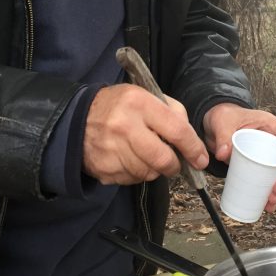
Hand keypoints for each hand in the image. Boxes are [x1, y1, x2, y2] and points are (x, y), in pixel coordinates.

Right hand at [83, 84, 208, 184]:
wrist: (75, 118)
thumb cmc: (117, 106)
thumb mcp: (144, 95)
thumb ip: (171, 111)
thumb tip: (191, 139)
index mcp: (138, 103)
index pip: (177, 131)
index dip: (193, 148)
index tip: (200, 159)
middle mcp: (124, 126)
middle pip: (163, 159)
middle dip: (175, 166)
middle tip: (175, 164)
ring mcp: (112, 149)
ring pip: (148, 173)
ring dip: (155, 170)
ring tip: (147, 157)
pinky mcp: (104, 168)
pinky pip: (132, 179)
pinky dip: (137, 174)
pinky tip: (130, 160)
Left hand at [202, 104, 275, 212]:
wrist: (213, 123)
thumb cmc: (223, 115)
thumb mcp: (222, 122)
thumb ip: (223, 136)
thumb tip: (224, 154)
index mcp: (270, 126)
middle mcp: (272, 140)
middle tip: (275, 192)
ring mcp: (266, 153)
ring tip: (270, 202)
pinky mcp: (258, 164)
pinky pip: (268, 179)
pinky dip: (268, 192)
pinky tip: (265, 204)